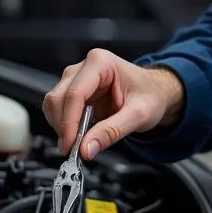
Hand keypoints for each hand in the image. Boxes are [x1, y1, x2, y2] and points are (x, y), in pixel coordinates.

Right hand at [42, 49, 184, 159]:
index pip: (75, 93)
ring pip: (54, 103)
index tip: (70, 144)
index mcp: (102, 63)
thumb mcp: (138, 115)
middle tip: (74, 148)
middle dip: (63, 125)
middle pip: (59, 97)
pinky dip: (64, 125)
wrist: (157, 91)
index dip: (69, 122)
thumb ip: (112, 132)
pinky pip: (60, 109)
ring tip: (78, 142)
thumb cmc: (151, 95)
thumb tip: (86, 148)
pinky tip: (78, 134)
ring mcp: (78, 78)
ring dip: (61, 126)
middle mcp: (86, 67)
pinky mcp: (76, 91)